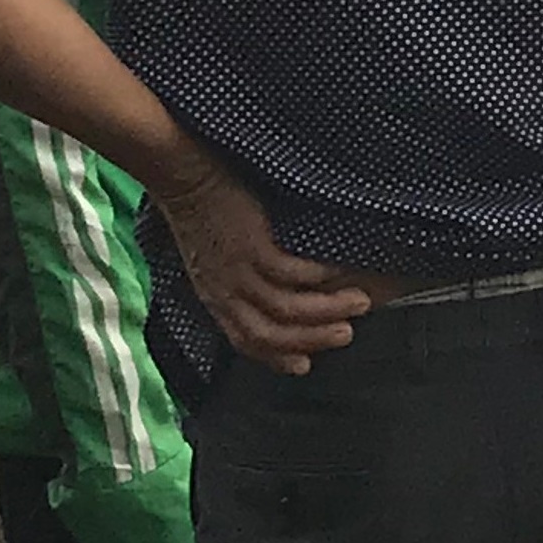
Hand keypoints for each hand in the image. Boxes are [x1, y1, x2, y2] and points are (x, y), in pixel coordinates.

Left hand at [147, 151, 369, 376]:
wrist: (183, 177)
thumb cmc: (199, 209)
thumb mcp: (210, 257)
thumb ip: (233, 278)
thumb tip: (266, 287)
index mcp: (214, 297)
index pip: (246, 341)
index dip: (276, 357)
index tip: (306, 365)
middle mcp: (225, 292)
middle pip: (270, 333)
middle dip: (311, 339)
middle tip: (347, 336)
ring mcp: (238, 271)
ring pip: (286, 308)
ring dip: (326, 311)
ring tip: (359, 303)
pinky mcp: (252, 247)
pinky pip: (292, 272)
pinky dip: (319, 277)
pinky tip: (340, 270)